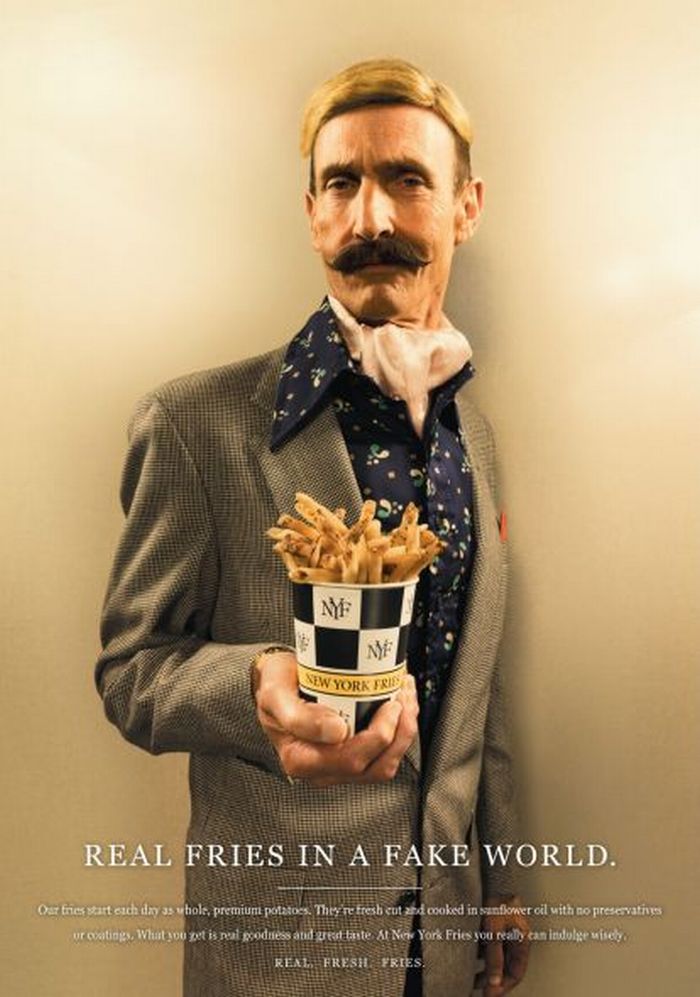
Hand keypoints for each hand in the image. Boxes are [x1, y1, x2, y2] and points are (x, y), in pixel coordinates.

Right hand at [252, 650, 418, 786]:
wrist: (276, 682)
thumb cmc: (275, 684)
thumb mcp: (276, 694)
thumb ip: (298, 716)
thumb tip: (337, 732)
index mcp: (300, 760)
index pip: (351, 759)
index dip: (380, 734)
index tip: (391, 702)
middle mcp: (321, 771)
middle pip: (376, 766)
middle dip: (400, 731)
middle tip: (404, 694)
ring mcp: (339, 767)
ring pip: (385, 765)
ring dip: (404, 733)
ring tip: (406, 697)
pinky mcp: (353, 757)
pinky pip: (385, 756)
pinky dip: (399, 732)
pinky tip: (401, 705)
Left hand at [475, 894, 530, 995]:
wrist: (484, 876)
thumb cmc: (495, 896)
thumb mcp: (494, 928)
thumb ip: (495, 955)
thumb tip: (494, 980)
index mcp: (521, 938)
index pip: (516, 971)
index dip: (504, 985)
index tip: (491, 994)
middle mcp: (513, 938)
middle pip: (506, 967)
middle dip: (494, 981)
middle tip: (483, 992)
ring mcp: (502, 933)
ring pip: (496, 959)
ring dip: (485, 971)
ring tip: (472, 981)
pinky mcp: (491, 927)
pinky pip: (487, 948)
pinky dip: (479, 958)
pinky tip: (469, 962)